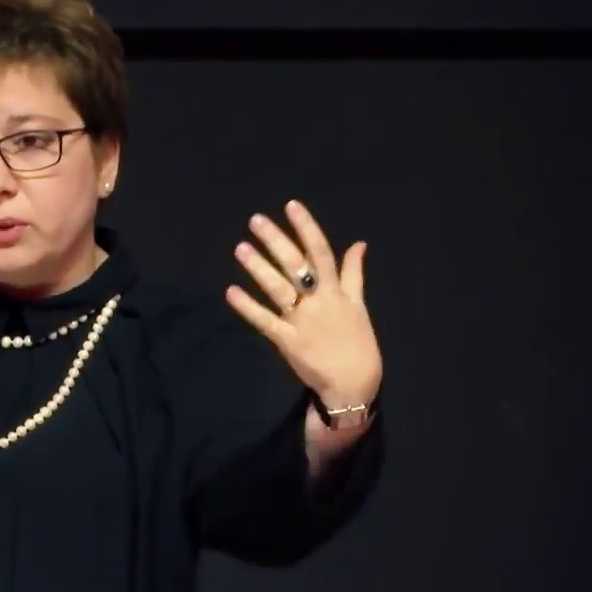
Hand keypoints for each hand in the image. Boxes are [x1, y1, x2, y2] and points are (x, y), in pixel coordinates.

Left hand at [225, 200, 382, 411]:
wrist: (354, 385)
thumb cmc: (358, 344)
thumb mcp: (360, 306)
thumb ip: (354, 274)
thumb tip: (358, 243)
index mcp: (337, 291)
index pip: (320, 252)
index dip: (306, 228)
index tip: (291, 206)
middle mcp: (319, 302)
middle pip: (295, 265)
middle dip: (276, 241)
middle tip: (255, 220)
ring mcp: (302, 322)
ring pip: (278, 289)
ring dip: (258, 268)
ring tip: (241, 248)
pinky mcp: (287, 342)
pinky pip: (265, 321)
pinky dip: (248, 307)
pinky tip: (231, 291)